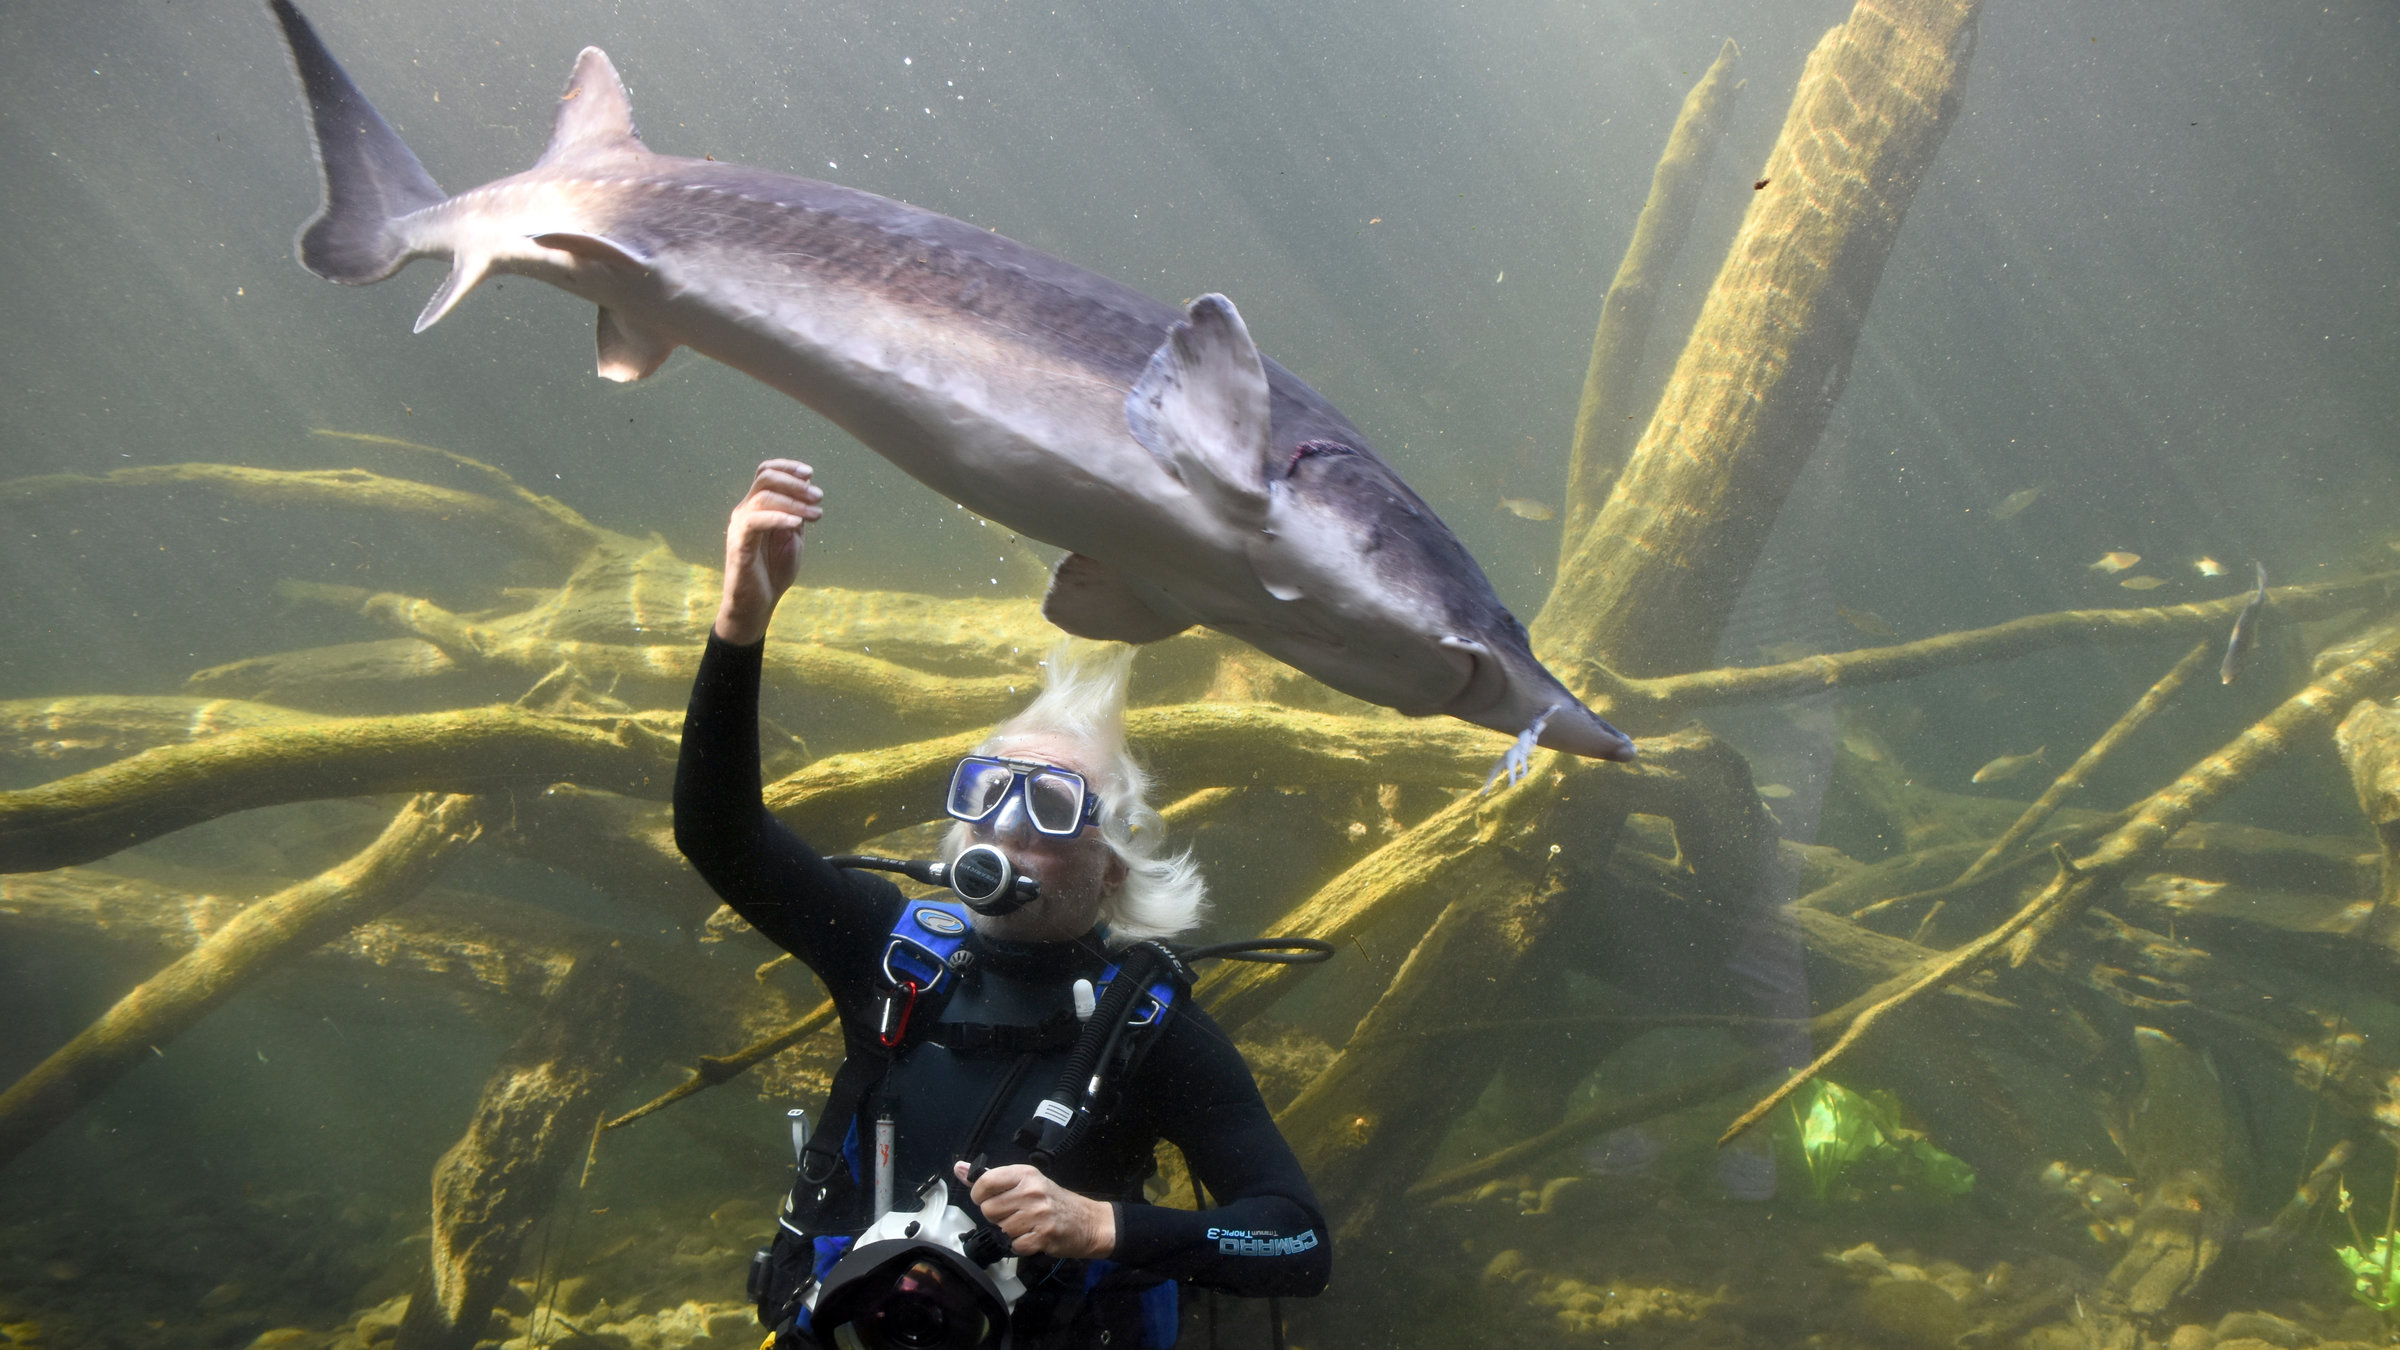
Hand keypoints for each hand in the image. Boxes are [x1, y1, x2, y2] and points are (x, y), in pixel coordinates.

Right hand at [714, 459, 821, 643]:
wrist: (757, 604)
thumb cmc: (774, 573)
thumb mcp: (792, 539)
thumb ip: (796, 517)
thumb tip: (807, 493)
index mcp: (758, 508)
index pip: (766, 473)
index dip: (787, 468)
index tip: (809, 474)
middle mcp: (746, 511)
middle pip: (765, 478)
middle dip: (795, 483)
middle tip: (818, 496)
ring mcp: (740, 525)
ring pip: (763, 497)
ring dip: (794, 502)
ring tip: (816, 513)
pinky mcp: (739, 543)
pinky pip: (756, 520)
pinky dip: (779, 517)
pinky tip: (797, 524)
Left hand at [953, 1161, 1115, 1259]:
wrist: (1088, 1222)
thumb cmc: (1054, 1201)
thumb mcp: (1026, 1182)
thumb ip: (991, 1178)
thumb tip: (960, 1168)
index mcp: (1025, 1174)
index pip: (985, 1182)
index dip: (980, 1195)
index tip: (989, 1198)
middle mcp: (1031, 1191)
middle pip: (989, 1209)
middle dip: (998, 1216)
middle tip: (1015, 1214)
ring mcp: (1038, 1214)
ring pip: (1001, 1229)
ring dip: (1010, 1232)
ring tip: (1027, 1225)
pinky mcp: (1042, 1236)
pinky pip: (1014, 1246)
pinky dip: (1021, 1246)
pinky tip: (1033, 1236)